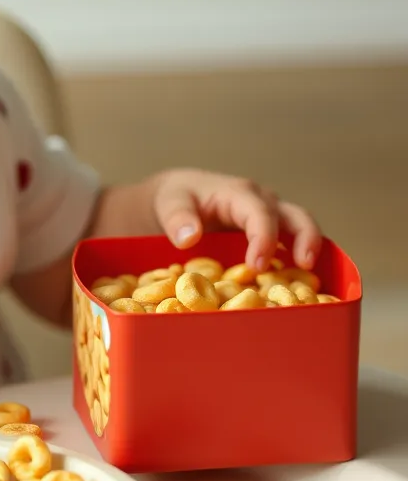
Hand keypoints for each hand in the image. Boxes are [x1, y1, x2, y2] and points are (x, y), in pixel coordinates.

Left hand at [150, 168, 320, 270]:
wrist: (178, 197)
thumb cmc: (177, 198)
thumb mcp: (169, 202)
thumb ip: (177, 218)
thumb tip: (188, 239)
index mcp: (238, 194)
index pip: (259, 213)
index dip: (263, 238)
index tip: (256, 265)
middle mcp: (262, 203)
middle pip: (297, 217)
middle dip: (306, 240)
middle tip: (305, 266)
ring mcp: (271, 218)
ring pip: (301, 230)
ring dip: (310, 252)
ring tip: (311, 281)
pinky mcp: (271, 234)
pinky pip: (293, 246)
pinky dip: (298, 263)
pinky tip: (297, 287)